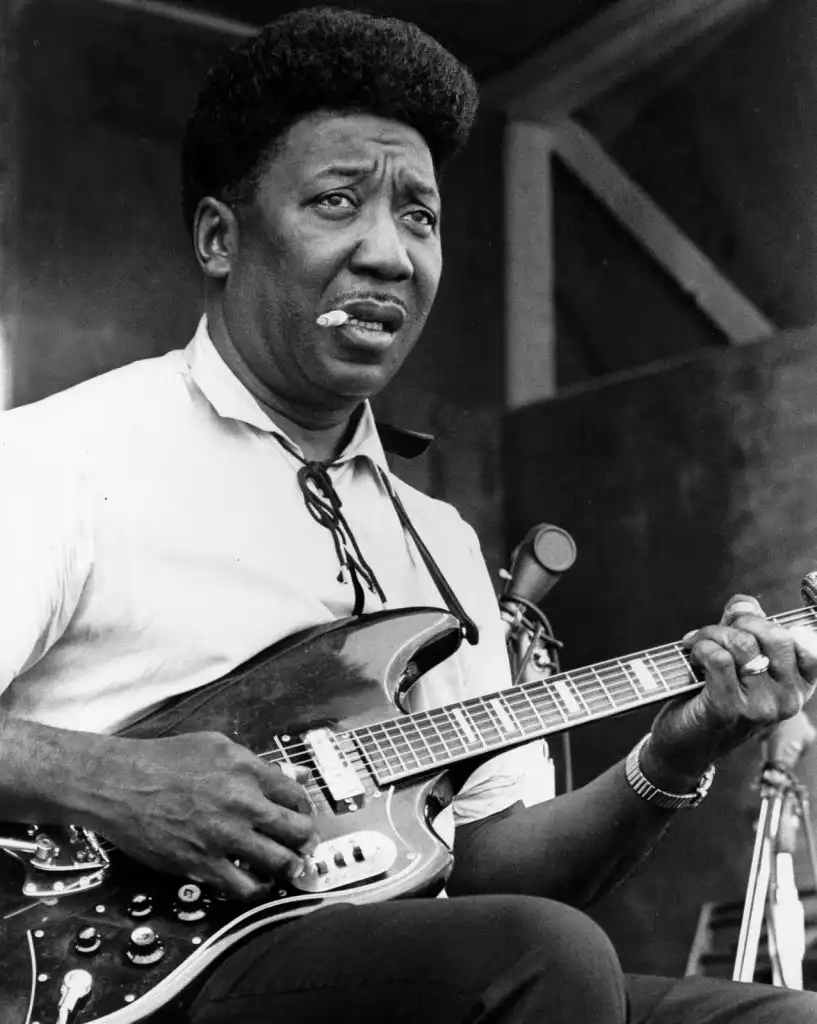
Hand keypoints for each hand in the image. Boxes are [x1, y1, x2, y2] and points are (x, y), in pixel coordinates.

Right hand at [87, 731, 317, 899]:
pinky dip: (258, 888)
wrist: (120, 783)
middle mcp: (242, 803)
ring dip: (289, 867)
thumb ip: (255, 762)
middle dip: (305, 839)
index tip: (300, 816)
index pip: (297, 795)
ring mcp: (223, 836)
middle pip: (297, 830)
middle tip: (302, 845)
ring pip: (280, 862)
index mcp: (247, 770)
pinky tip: (255, 881)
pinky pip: (245, 887)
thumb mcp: (215, 746)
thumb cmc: (162, 760)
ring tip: (286, 867)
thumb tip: (290, 775)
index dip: (304, 809)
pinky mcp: (202, 864)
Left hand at [646, 595, 816, 786]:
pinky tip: (692, 654)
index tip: (742, 621)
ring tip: (696, 642)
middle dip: (738, 622)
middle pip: (774, 635)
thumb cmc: (711, 699)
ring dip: (711, 633)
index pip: (806, 641)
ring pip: (742, 644)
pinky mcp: (730, 710)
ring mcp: (762, 707)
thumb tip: (745, 604)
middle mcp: (788, 700)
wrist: (684, 745)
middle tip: (714, 631)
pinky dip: (700, 647)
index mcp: (798, 686)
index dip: (770, 621)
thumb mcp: (737, 661)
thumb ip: (744, 628)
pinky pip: (718, 658)